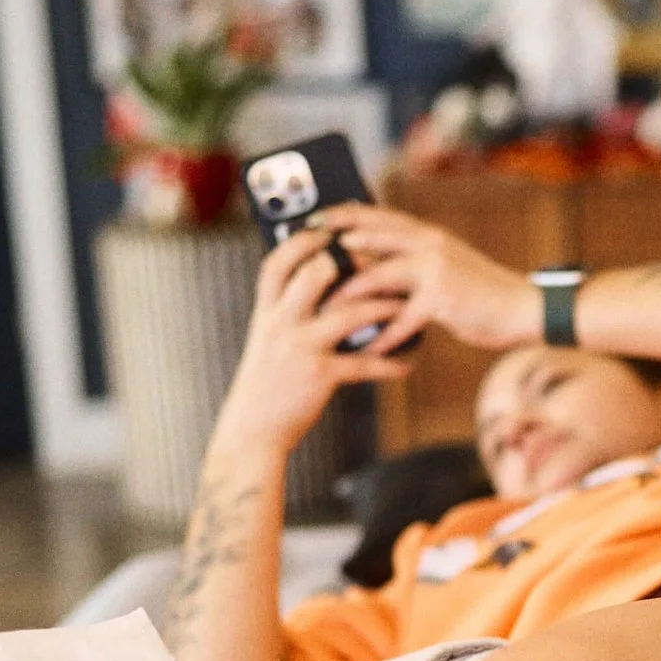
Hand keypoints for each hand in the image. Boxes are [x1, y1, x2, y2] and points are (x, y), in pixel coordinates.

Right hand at [210, 227, 413, 460]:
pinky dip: (389, 362)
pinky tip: (407, 363)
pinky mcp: (319, 375)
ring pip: (348, 313)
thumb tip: (318, 290)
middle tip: (382, 262)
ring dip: (385, 307)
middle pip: (314, 274)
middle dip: (352, 263)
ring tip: (408, 307)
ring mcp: (300, 347)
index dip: (303, 241)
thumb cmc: (266, 382)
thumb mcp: (268, 340)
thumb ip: (287, 314)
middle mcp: (280, 322)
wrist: (252, 429)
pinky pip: (363, 363)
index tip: (329, 231)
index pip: (278, 262)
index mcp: (266, 311)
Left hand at [317, 202, 542, 353]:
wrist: (523, 308)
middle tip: (304, 255)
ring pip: (379, 276)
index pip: (379, 215)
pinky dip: (385, 335)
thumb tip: (376, 269)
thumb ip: (414, 262)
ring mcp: (435, 269)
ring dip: (349, 293)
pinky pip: (402, 318)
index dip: (345, 214)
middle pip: (370, 237)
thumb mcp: (447, 266)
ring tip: (326, 308)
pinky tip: (370, 348)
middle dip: (334, 246)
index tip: (315, 218)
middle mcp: (429, 244)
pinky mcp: (441, 298)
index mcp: (428, 234)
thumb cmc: (482, 294)